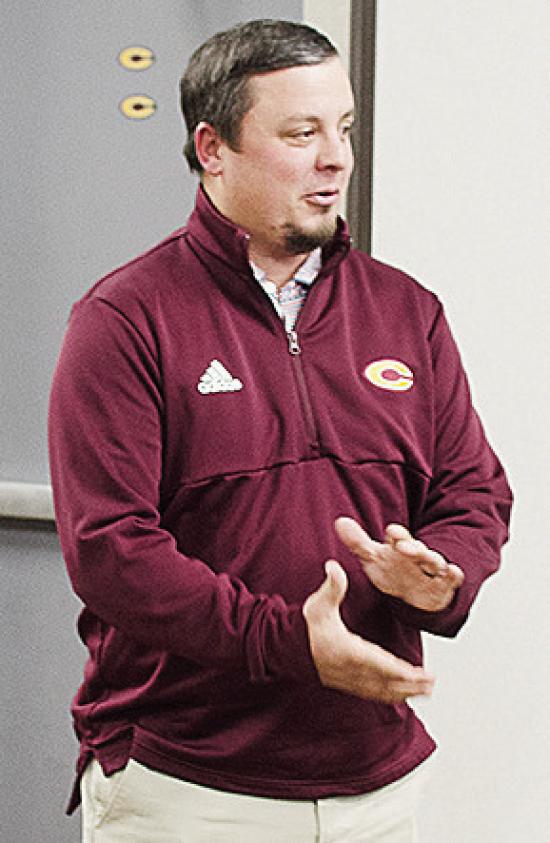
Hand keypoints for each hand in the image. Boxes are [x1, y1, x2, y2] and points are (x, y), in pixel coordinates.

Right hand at [303, 560, 433, 702]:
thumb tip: (333, 567)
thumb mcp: (319, 603)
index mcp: (346, 649)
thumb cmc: (306, 625)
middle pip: (385, 681)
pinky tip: (402, 696)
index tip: (418, 673)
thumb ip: (331, 586)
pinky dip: (389, 696)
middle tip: (430, 684)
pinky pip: (372, 694)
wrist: (287, 648)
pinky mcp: (347, 684)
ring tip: (424, 691)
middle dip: (409, 685)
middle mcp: (349, 669)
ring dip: (403, 693)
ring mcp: (348, 679)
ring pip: (380, 690)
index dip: (399, 670)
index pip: (378, 662)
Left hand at [335, 517, 463, 611]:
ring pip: (434, 562)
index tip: (391, 531)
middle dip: (412, 546)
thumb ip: (357, 542)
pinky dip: (453, 575)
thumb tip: (339, 522)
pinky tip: (454, 572)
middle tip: (404, 546)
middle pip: (416, 548)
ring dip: (431, 559)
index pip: (398, 537)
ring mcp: (431, 569)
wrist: (414, 595)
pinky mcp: (443, 585)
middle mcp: (417, 555)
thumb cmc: (393, 571)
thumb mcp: (373, 558)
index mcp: (399, 546)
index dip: (396, 534)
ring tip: (428, 557)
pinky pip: (450, 579)